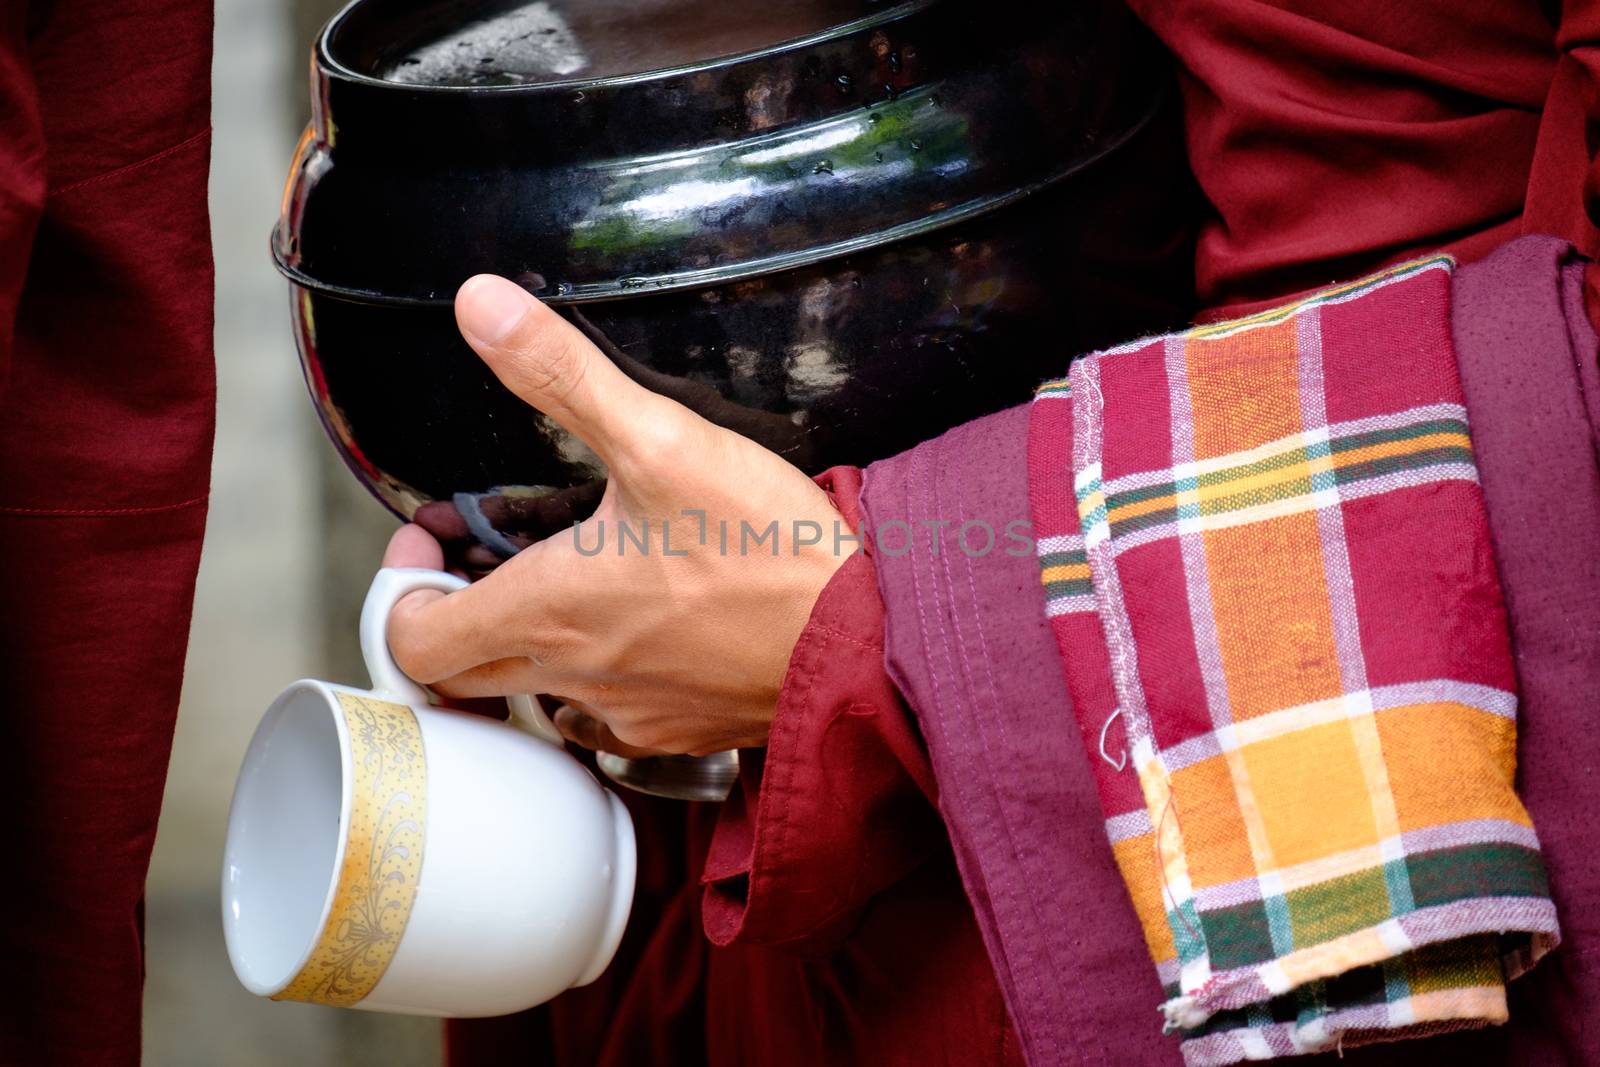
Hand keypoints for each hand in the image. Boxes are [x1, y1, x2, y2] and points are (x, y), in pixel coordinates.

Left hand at [382, 275, 850, 756]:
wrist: (867, 638)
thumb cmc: (770, 552)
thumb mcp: (660, 439)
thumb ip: (561, 373)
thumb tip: (479, 305)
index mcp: (547, 611)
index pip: (413, 640)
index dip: (399, 589)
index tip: (429, 541)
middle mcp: (573, 677)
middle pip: (463, 678)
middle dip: (452, 615)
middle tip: (477, 561)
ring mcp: (628, 714)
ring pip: (538, 697)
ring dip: (525, 649)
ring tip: (563, 586)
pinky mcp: (680, 731)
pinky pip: (609, 718)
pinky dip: (598, 678)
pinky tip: (641, 629)